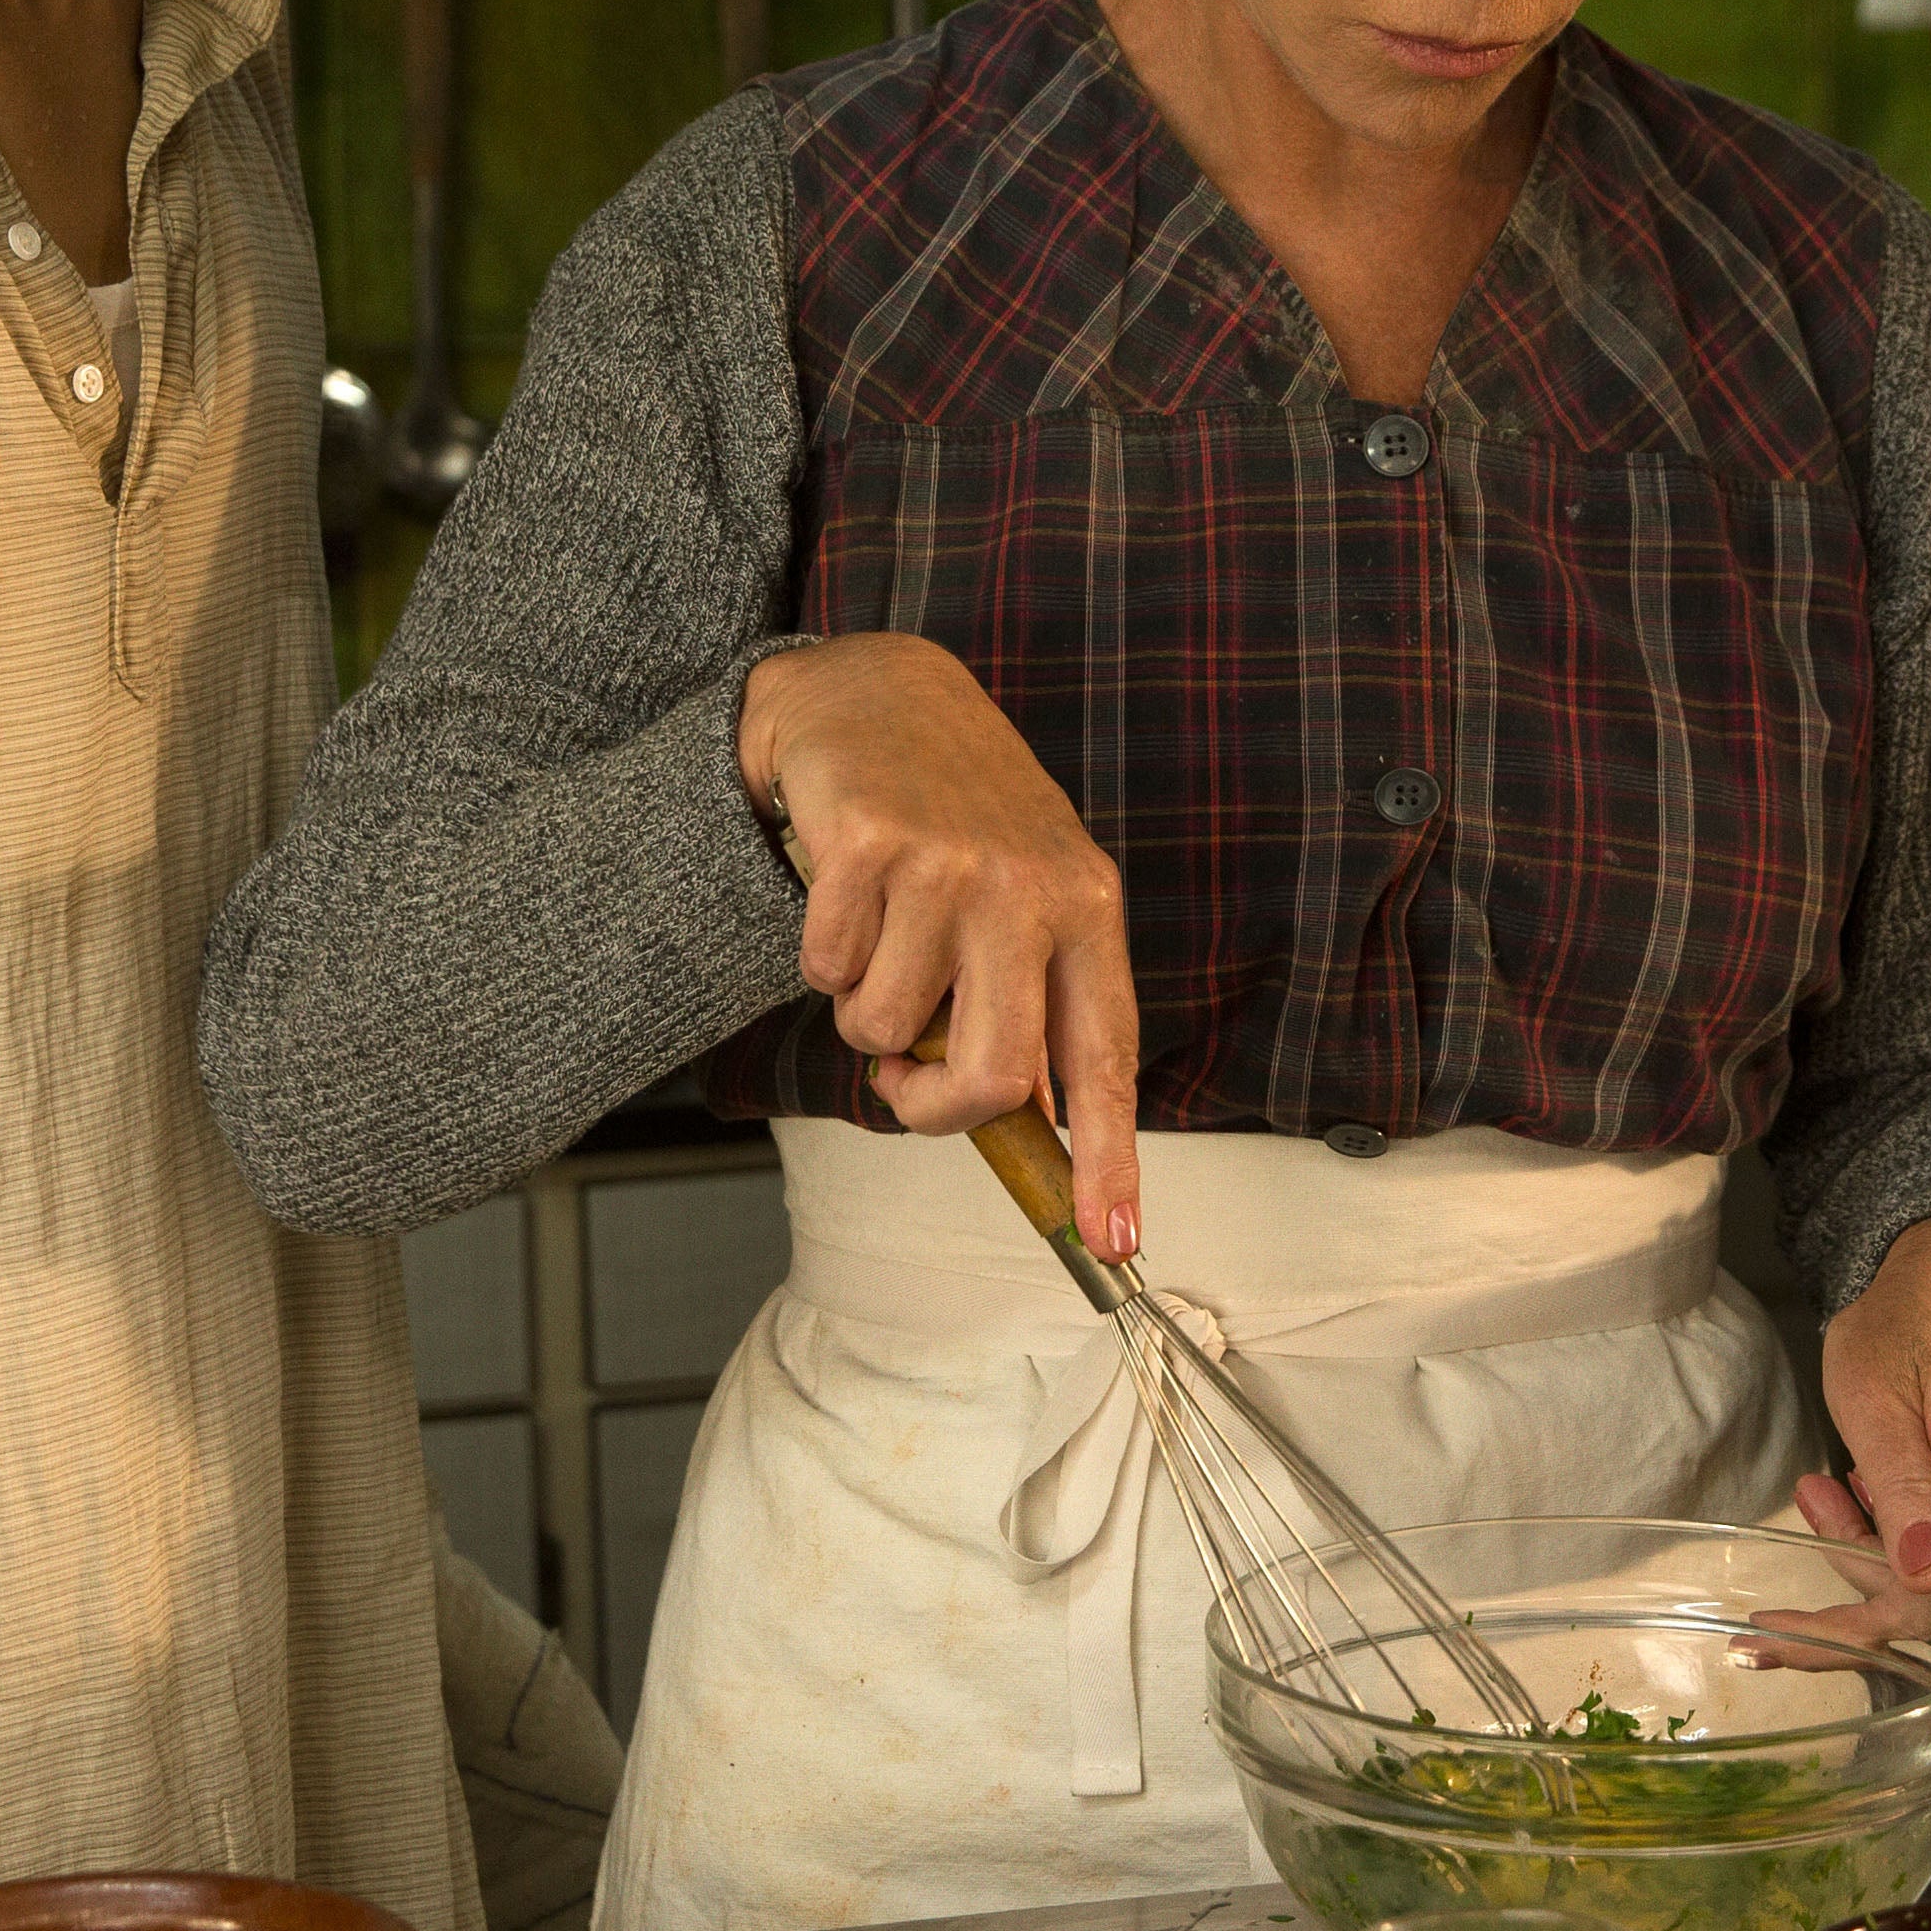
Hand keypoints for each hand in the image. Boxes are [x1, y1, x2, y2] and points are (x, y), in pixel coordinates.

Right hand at [738, 634, 1142, 1253]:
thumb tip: (1031, 1128)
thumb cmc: (957, 814)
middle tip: (905, 1081)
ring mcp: (950, 864)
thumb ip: (1032, 997)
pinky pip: (826, 968)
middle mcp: (1031, 888)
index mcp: (1087, 909)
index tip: (1111, 1241)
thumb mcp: (1026, 891)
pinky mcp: (869, 844)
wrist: (878, 689)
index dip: (1109, 1159)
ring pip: (887, 1026)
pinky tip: (844, 893)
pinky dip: (819, 953)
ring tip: (879, 938)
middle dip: (934, 1106)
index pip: (1106, 1059)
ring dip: (863, 1010)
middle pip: (994, 1075)